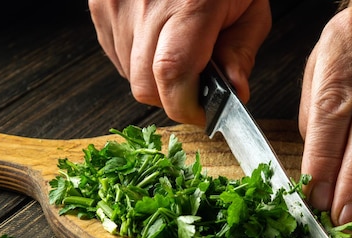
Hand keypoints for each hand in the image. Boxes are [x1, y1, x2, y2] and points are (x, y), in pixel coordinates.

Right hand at [88, 0, 271, 124]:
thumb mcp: (250, 8)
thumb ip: (241, 53)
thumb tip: (235, 93)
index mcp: (188, 6)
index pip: (172, 77)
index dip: (187, 107)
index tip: (205, 113)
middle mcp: (145, 5)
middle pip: (145, 87)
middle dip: (173, 99)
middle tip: (197, 86)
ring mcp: (115, 5)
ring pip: (129, 75)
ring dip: (156, 79)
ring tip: (180, 52)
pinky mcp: (100, 5)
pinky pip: (116, 55)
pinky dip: (139, 60)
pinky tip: (160, 41)